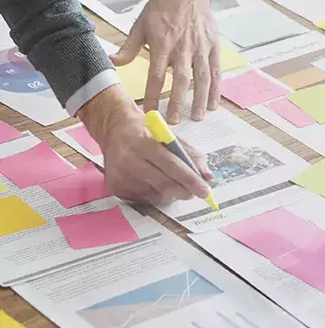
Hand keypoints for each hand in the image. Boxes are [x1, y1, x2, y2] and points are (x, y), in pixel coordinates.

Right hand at [79, 85, 211, 204]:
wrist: (114, 128)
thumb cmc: (146, 131)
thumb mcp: (168, 135)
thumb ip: (189, 154)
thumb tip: (206, 175)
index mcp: (145, 143)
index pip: (172, 165)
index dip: (190, 179)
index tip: (205, 190)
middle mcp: (130, 159)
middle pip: (163, 183)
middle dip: (183, 191)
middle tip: (195, 192)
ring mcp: (120, 175)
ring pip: (153, 195)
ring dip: (169, 194)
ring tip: (175, 186)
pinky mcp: (114, 186)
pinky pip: (141, 199)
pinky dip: (154, 196)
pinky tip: (156, 186)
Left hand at [112, 0, 218, 124]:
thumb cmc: (162, 8)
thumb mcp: (141, 25)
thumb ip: (128, 47)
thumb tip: (112, 63)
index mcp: (162, 43)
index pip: (156, 75)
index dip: (152, 95)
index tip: (148, 113)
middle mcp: (183, 47)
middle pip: (180, 79)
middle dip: (176, 102)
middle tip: (172, 122)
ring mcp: (200, 47)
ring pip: (202, 77)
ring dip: (199, 98)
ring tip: (196, 117)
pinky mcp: (213, 45)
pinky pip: (216, 69)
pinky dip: (216, 87)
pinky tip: (213, 103)